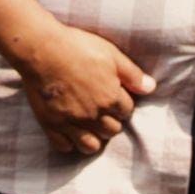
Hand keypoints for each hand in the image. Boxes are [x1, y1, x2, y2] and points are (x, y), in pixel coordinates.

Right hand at [16, 23, 155, 155]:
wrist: (42, 49)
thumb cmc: (78, 46)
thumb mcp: (111, 54)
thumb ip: (132, 74)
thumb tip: (152, 88)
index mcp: (110, 98)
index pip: (126, 111)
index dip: (122, 102)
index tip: (114, 94)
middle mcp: (93, 115)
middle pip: (111, 131)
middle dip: (110, 121)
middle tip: (102, 108)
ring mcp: (71, 123)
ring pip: (91, 146)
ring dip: (94, 137)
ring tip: (89, 123)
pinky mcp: (51, 126)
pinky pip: (64, 147)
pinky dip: (69, 142)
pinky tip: (69, 129)